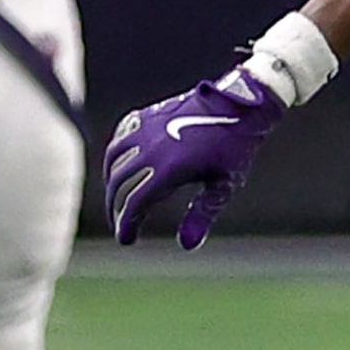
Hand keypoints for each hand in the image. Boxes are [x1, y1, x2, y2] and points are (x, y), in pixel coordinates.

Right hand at [104, 65, 283, 249]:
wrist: (238, 104)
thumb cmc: (234, 148)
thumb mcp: (224, 186)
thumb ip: (202, 215)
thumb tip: (186, 245)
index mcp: (169, 169)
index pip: (134, 204)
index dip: (126, 225)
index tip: (126, 238)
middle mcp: (151, 149)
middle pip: (118, 184)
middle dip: (116, 208)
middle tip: (122, 223)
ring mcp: (146, 130)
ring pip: (114, 160)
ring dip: (111, 182)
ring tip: (117, 196)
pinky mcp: (147, 116)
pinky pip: (120, 135)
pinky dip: (115, 153)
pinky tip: (119, 163)